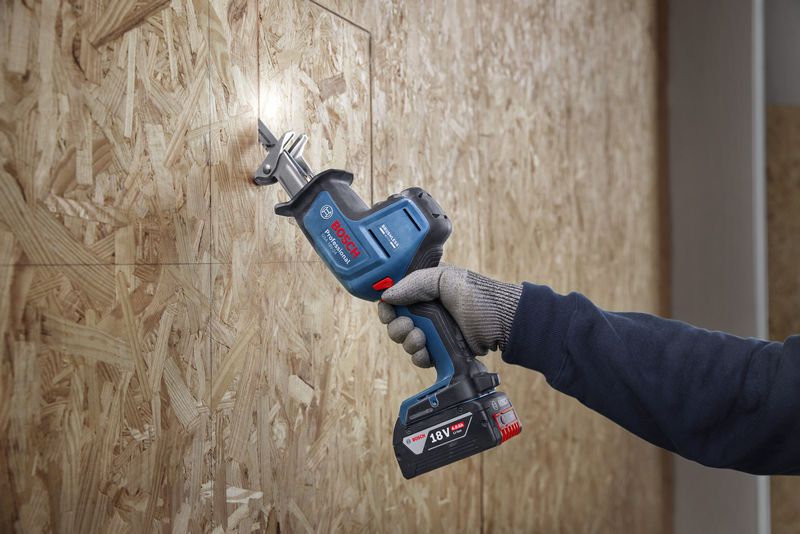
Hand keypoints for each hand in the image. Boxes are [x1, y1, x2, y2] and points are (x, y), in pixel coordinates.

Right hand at [377, 265, 521, 366]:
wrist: (501, 322)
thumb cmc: (477, 295)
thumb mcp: (444, 279)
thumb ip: (414, 284)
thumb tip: (386, 296)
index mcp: (423, 290)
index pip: (394, 298)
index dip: (386, 306)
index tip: (387, 310)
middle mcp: (425, 311)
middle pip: (395, 323)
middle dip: (396, 327)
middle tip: (409, 325)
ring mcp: (432, 332)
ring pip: (405, 342)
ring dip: (408, 342)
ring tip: (422, 339)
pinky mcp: (440, 351)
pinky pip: (419, 357)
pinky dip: (419, 356)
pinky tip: (426, 352)